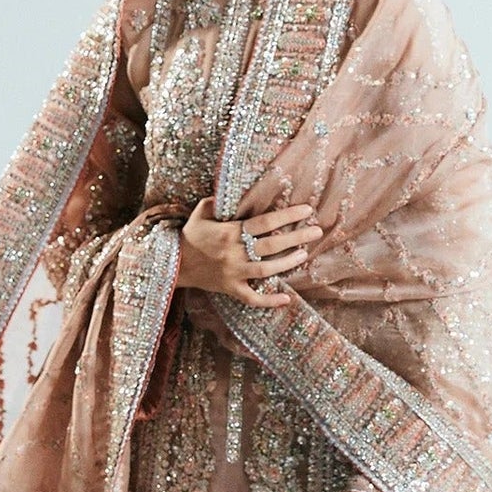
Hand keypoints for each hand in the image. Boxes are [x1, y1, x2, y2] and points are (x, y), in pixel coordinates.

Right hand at [174, 194, 321, 306]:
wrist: (174, 264)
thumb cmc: (190, 236)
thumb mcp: (200, 213)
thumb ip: (217, 201)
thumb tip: (235, 191)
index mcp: (230, 231)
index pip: (265, 222)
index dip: (288, 215)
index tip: (307, 210)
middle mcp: (234, 253)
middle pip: (272, 244)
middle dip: (297, 237)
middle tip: (317, 231)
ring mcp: (234, 273)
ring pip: (266, 269)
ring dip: (288, 262)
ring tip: (304, 254)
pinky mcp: (231, 289)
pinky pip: (252, 298)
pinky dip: (269, 300)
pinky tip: (287, 299)